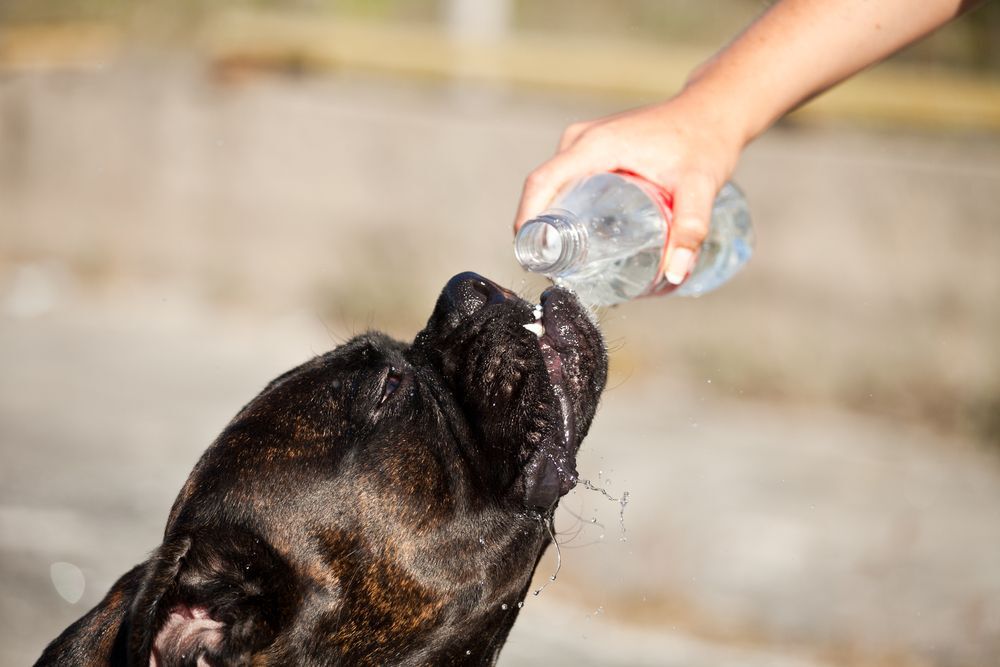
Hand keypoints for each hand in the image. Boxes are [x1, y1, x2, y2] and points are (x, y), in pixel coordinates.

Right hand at [513, 88, 745, 285]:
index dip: (526, 220)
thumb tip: (674, 274)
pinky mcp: (593, 146)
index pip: (542, 183)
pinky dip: (563, 205)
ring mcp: (585, 141)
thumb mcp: (700, 186)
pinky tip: (577, 233)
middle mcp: (582, 140)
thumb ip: (691, 229)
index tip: (529, 256)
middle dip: (540, 229)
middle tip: (555, 269)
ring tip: (566, 258)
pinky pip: (565, 178)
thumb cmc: (706, 139)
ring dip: (551, 218)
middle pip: (543, 188)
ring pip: (553, 184)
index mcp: (595, 145)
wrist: (713, 110)